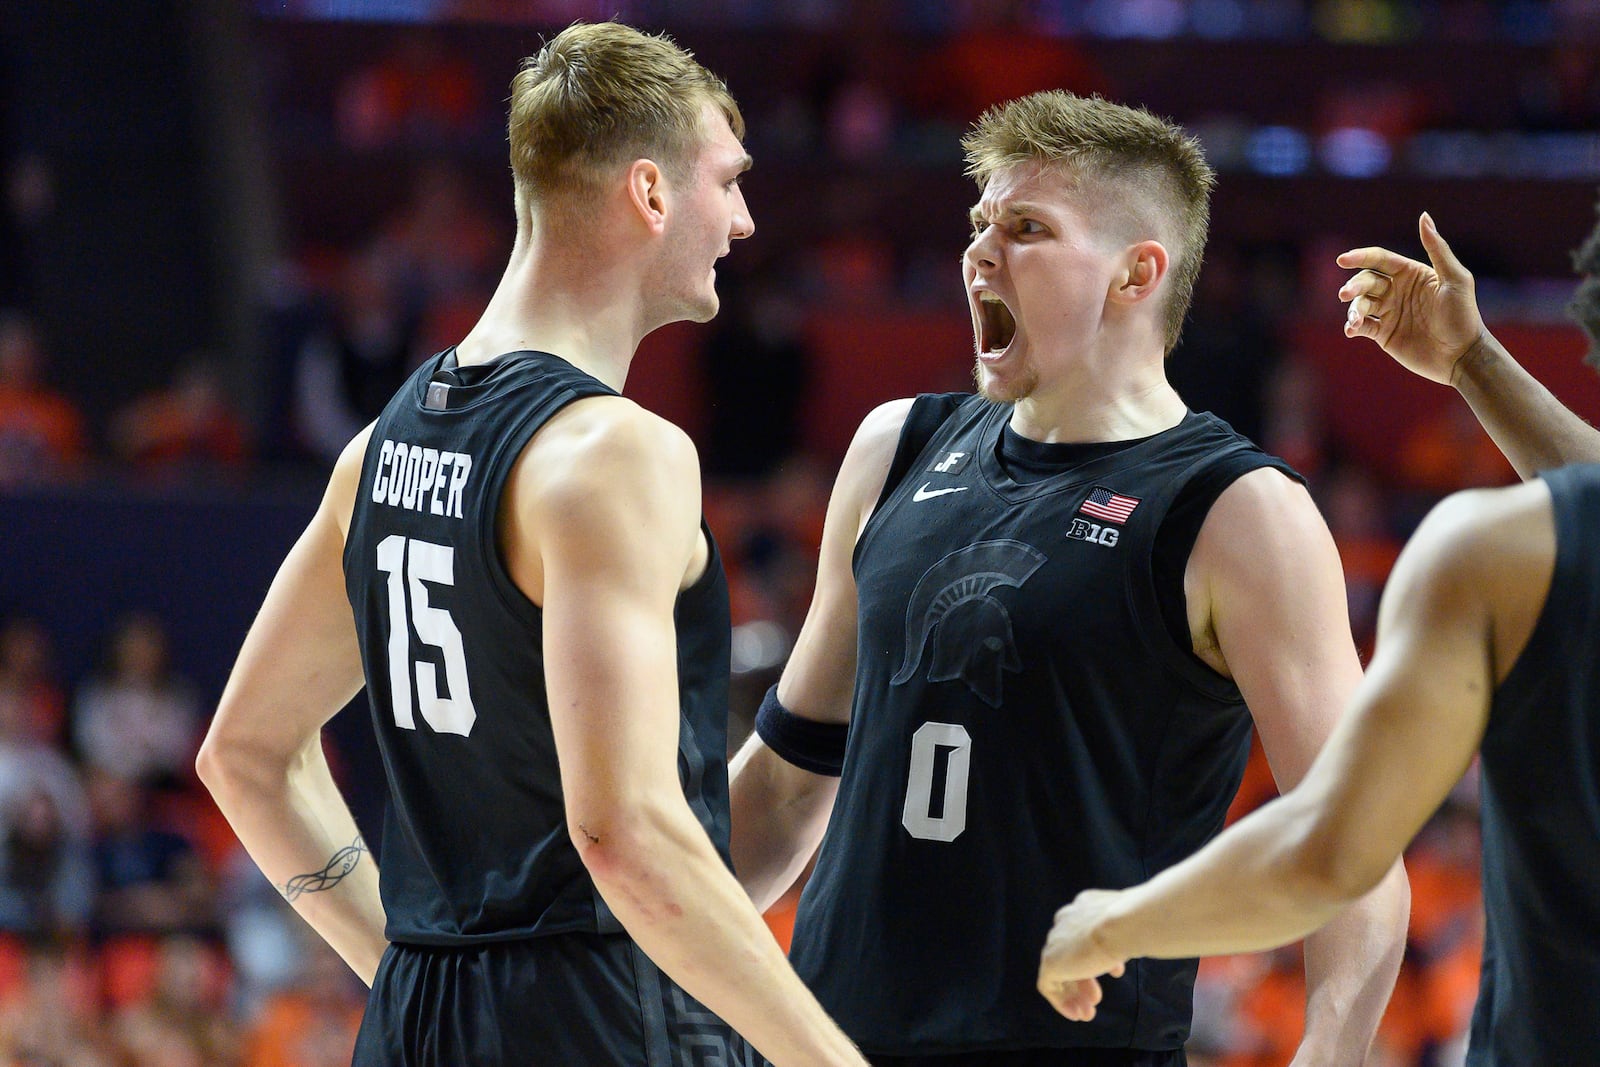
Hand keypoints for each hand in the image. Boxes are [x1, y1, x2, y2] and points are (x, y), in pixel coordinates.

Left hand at [1037, 890, 1128, 1021]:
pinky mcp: (1050, 961)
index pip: (1084, 935)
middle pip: (1070, 954)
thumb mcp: (1128, 928)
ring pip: (1060, 970)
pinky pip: (1048, 984)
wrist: (1122, 924)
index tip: (1116, 974)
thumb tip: (1119, 952)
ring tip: (1089, 1013)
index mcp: (1084, 907)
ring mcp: (1056, 940)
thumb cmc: (1134, 925)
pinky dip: (1061, 1001)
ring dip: (1076, 993)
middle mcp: (1066, 920)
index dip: (1099, 958)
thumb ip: (1120, 936)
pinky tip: (1076, 1014)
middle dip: (1084, 980)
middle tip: (1097, 999)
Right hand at [1337, 212, 1484, 386]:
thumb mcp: (1455, 279)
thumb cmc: (1464, 315)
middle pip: (1366, 281)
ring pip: (1360, 303)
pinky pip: (1361, 326)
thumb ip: (1437, 248)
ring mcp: (1388, 312)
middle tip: (1346, 294)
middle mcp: (1397, 291)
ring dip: (1353, 309)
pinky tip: (1352, 330)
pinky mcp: (1383, 334)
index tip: (1343, 260)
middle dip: (1353, 286)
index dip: (1361, 257)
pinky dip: (1352, 326)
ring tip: (1355, 320)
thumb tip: (1423, 216)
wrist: (1462, 356)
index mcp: (1412, 274)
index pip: (1380, 259)